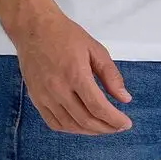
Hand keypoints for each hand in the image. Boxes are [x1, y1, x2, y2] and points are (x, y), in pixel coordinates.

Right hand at [14, 7, 133, 134]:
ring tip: (103, 127)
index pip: (98, 107)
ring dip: (89, 131)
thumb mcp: (95, 48)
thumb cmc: (66, 35)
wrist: (34, 28)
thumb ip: (110, 75)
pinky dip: (70, 129)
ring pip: (70, 126)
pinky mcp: (35, 99)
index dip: (114, 120)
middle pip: (85, 120)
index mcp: (76, 74)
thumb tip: (125, 98)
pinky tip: (82, 125)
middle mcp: (58, 89)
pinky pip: (54, 123)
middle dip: (106, 128)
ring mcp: (44, 96)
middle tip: (118, 127)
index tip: (126, 123)